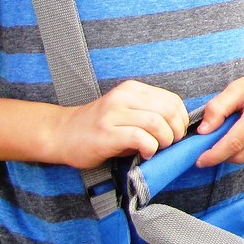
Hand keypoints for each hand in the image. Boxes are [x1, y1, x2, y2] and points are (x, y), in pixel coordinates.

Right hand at [54, 80, 189, 167]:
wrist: (61, 134)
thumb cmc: (99, 127)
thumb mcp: (127, 113)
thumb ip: (150, 115)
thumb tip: (179, 129)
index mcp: (132, 89)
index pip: (172, 100)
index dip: (181, 119)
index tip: (177, 133)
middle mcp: (123, 97)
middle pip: (167, 110)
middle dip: (176, 131)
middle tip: (170, 143)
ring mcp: (113, 113)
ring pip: (156, 122)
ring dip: (164, 140)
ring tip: (157, 148)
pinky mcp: (106, 133)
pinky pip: (140, 137)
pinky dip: (150, 147)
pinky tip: (145, 153)